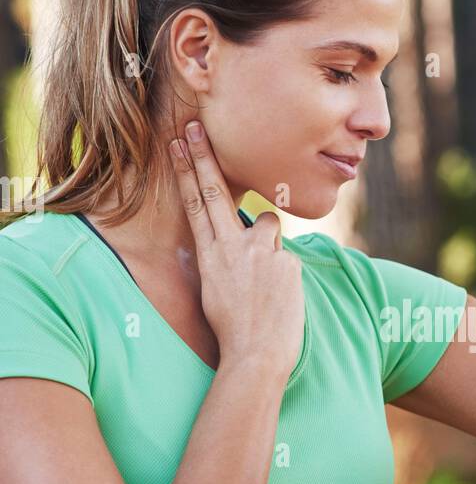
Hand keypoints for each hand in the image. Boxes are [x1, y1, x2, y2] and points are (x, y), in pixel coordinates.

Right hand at [169, 121, 304, 382]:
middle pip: (215, 192)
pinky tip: (281, 300)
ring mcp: (261, 253)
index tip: (178, 143)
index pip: (195, 205)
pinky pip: (288, 257)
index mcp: (210, 256)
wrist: (256, 356)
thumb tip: (245, 238)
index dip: (186, 172)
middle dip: (203, 158)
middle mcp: (232, 248)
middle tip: (194, 126)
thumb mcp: (217, 290)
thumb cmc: (235, 331)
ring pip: (268, 223)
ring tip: (265, 281)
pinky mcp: (287, 262)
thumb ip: (228, 258)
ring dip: (268, 241)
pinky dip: (286, 274)